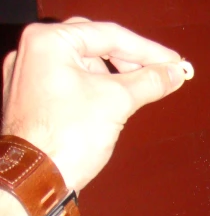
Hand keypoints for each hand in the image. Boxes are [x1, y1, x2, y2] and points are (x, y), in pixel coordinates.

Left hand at [0, 18, 191, 215]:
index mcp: (49, 41)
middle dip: (131, 59)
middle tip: (159, 73)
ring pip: (84, 63)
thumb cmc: (65, 138)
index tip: (174, 62)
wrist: (36, 179)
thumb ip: (150, 81)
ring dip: (115, 74)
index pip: (109, 35)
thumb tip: (174, 73)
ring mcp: (30, 75)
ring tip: (140, 89)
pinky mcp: (34, 97)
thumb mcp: (118, 101)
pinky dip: (97, 86)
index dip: (148, 50)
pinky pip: (72, 81)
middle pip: (95, 44)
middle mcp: (34, 52)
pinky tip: (116, 100)